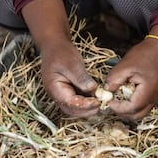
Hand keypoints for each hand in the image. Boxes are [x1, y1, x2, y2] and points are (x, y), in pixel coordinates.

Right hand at [21, 0, 99, 116]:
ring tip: (103, 104)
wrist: (55, 46)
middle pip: (73, 110)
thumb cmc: (60, 53)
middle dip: (88, 111)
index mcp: (54, 89)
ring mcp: (63, 95)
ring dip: (89, 109)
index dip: (84, 105)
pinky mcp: (69, 92)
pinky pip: (79, 102)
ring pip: (76, 109)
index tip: (98, 102)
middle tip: (103, 107)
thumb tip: (92, 89)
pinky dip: (88, 102)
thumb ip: (81, 78)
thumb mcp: (71, 64)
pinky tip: (98, 98)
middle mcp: (57, 95)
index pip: (70, 103)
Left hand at [105, 24, 157, 120]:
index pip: (133, 107)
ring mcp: (157, 97)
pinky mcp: (155, 96)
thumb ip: (114, 79)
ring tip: (118, 100)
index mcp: (149, 89)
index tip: (109, 102)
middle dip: (122, 112)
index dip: (119, 108)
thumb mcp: (124, 65)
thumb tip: (106, 92)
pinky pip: (144, 107)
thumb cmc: (142, 55)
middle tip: (112, 104)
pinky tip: (126, 97)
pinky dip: (134, 106)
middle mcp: (155, 96)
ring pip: (141, 113)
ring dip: (128, 111)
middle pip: (138, 115)